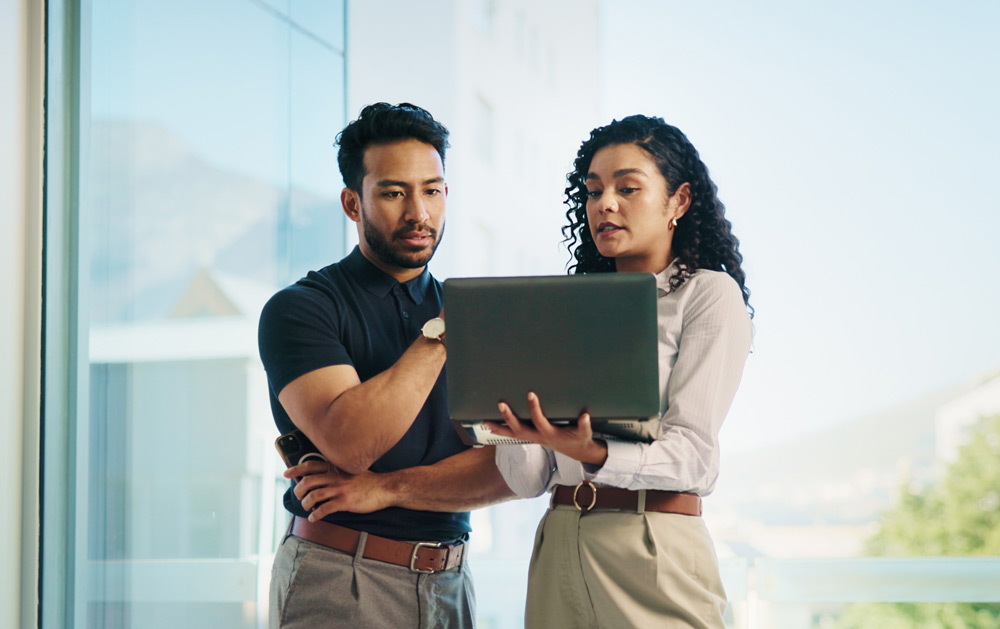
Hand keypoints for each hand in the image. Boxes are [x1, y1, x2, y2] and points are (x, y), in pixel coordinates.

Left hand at [284, 460, 391, 519]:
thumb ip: (337, 471)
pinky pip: (324, 509)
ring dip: (305, 504)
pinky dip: (315, 515)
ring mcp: (340, 489)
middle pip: (308, 482)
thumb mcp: (351, 470)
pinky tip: (314, 518)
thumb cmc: (368, 481)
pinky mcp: (345, 501)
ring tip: (306, 508)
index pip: (311, 465)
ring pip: (313, 496)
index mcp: (336, 468)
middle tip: (299, 497)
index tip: (287, 473)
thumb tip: (322, 477)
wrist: (385, 488)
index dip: (297, 469)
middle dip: (298, 491)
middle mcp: (336, 477)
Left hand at [486, 392, 607, 466]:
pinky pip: (513, 436)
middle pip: (520, 430)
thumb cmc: (579, 439)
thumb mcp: (584, 433)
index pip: (539, 421)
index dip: (534, 409)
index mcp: (550, 434)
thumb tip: (585, 416)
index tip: (530, 394)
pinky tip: (490, 426)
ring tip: (485, 421)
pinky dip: (501, 432)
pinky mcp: (531, 437)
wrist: (577, 451)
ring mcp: (533, 438)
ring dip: (499, 428)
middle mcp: (539, 437)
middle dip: (509, 418)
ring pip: (513, 435)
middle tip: (501, 404)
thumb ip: (584, 425)